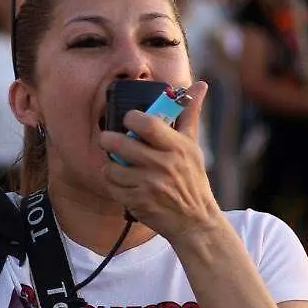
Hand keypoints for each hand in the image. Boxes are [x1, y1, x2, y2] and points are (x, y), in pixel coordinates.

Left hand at [99, 81, 221, 241]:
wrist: (195, 222)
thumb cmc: (193, 180)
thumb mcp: (193, 146)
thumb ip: (189, 115)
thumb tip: (199, 85)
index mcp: (176, 147)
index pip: (146, 123)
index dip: (131, 118)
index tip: (128, 120)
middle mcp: (163, 165)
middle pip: (120, 143)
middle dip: (108, 139)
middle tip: (108, 139)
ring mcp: (149, 185)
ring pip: (111, 166)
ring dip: (110, 165)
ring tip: (117, 164)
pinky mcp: (138, 202)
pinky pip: (111, 186)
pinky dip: (112, 183)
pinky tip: (121, 182)